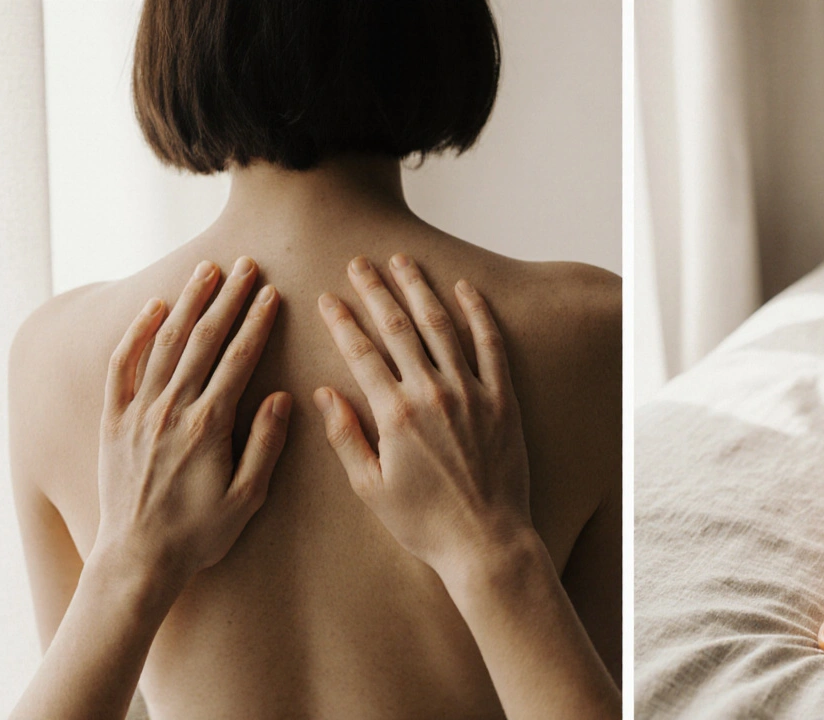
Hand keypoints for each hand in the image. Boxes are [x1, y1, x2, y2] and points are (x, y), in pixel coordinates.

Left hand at [95, 258, 290, 588]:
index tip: (271, 292)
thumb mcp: (247, 497)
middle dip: (228, 298)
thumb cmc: (199, 534)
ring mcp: (139, 413)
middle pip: (204, 340)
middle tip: (245, 264)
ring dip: (188, 303)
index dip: (257, 321)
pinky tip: (153, 309)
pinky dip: (136, 334)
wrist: (137, 559)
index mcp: (210, 426)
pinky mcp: (114, 422)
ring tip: (205, 271)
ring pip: (165, 344)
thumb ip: (266, 444)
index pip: (238, 359)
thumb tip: (281, 397)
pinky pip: (123, 368)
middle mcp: (172, 411)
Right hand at [313, 255, 530, 576]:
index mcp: (395, 415)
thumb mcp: (370, 488)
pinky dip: (478, 313)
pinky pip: (490, 345)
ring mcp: (471, 394)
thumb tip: (322, 392)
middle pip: (399, 328)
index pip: (361, 353)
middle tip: (359, 262)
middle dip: (375, 290)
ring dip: (420, 289)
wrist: (486, 540)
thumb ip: (345, 436)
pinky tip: (465, 288)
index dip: (342, 321)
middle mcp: (432, 394)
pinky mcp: (502, 400)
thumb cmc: (424, 522)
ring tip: (403, 261)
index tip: (327, 297)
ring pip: (441, 327)